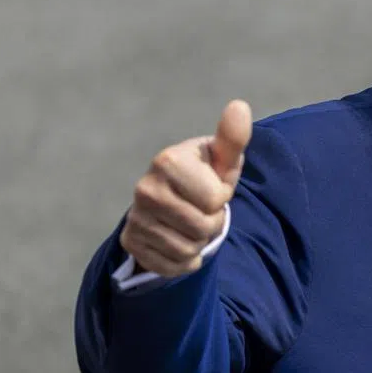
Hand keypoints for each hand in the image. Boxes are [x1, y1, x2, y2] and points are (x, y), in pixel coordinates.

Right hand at [119, 100, 252, 277]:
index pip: (215, 200)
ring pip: (188, 250)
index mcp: (167, 162)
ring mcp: (135, 218)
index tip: (209, 188)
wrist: (171, 198)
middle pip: (202, 227)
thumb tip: (240, 106)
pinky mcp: (131, 243)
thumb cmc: (204, 174)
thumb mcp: (221, 158)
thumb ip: (232, 138)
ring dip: (198, 242)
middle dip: (211, 223)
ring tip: (189, 223)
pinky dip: (184, 261)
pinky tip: (178, 239)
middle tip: (201, 209)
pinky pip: (173, 266)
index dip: (220, 197)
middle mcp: (144, 189)